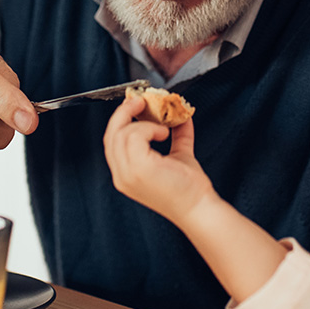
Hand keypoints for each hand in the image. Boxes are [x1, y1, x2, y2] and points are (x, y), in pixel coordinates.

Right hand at [103, 95, 214, 225]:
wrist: (198, 208)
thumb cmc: (189, 188)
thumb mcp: (179, 154)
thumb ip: (177, 134)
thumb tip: (181, 115)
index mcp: (126, 174)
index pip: (112, 141)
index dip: (122, 119)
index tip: (137, 104)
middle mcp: (122, 176)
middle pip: (111, 134)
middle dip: (124, 112)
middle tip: (142, 101)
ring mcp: (128, 174)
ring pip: (120, 134)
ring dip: (141, 122)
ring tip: (162, 128)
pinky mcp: (139, 170)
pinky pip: (134, 137)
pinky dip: (149, 128)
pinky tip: (163, 134)